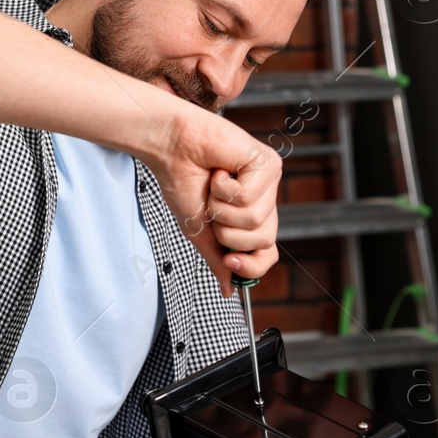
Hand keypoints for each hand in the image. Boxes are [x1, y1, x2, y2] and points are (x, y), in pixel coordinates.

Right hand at [149, 105, 281, 297]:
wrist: (169, 147)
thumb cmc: (181, 181)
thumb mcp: (198, 230)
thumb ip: (217, 259)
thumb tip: (229, 290)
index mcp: (252, 215)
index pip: (267, 252)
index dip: (251, 264)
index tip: (229, 261)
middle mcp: (266, 199)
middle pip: (263, 240)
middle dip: (228, 231)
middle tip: (212, 207)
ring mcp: (269, 181)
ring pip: (255, 219)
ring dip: (221, 207)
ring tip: (213, 185)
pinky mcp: (267, 163)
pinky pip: (248, 196)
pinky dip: (223, 187)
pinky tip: (219, 171)